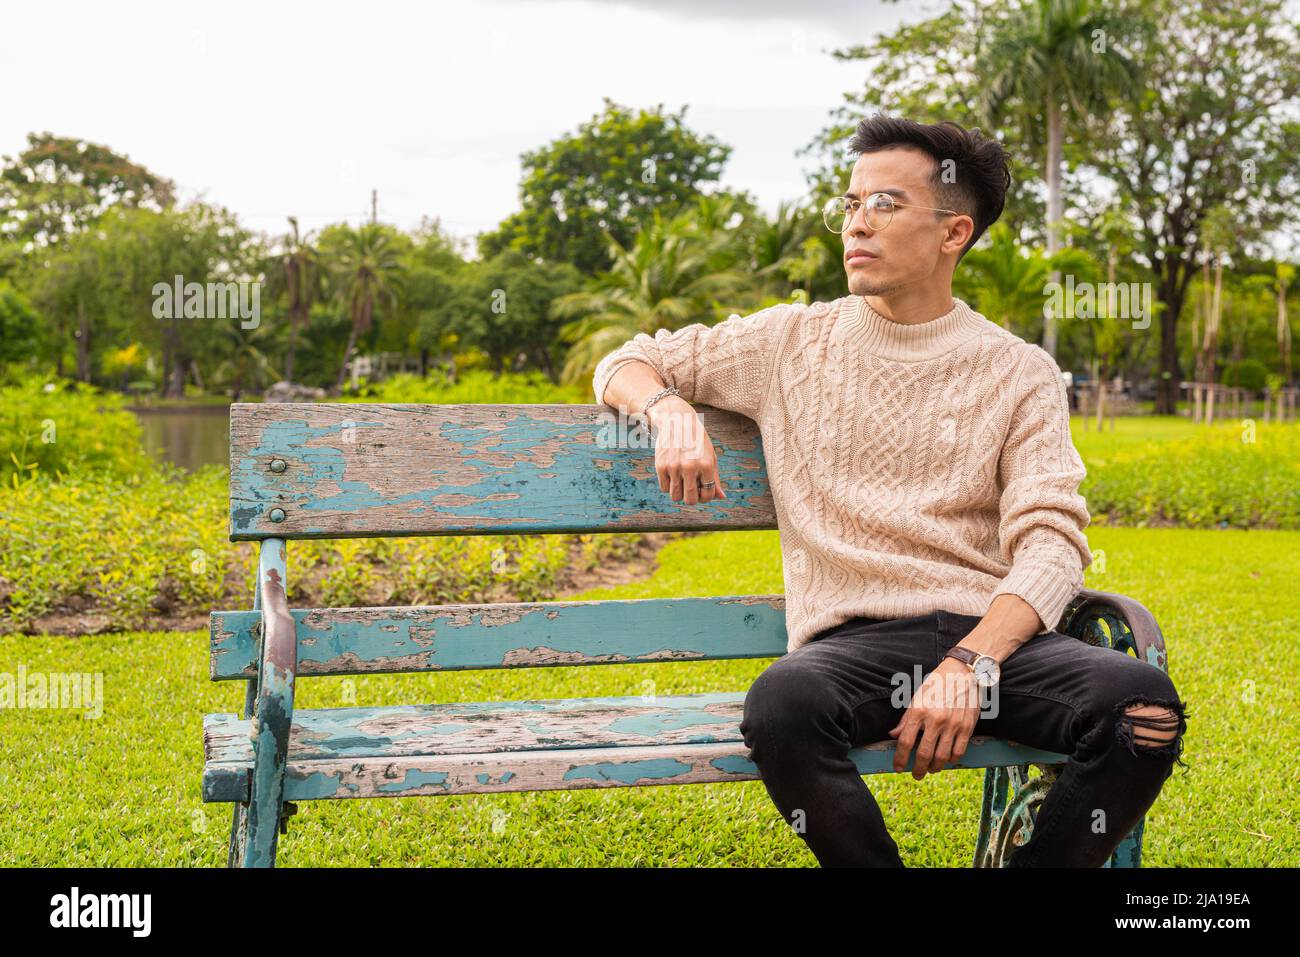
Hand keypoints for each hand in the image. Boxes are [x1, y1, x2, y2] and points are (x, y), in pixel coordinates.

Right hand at [646, 396, 728, 505]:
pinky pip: (664, 488)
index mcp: (706, 465)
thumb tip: (721, 497)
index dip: (706, 496)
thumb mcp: (710, 456)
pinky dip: (668, 485)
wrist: (677, 421)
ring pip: (675, 496)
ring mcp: (674, 467)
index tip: (702, 491)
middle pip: (690, 500)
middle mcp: (690, 467)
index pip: (707, 495)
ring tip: (681, 481)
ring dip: (679, 493)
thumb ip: (715, 478)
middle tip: (691, 490)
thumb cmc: (697, 440)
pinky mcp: (661, 466)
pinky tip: (672, 475)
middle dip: (692, 499)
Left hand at [888, 658, 981, 779]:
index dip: (900, 758)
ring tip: (931, 769)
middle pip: (924, 754)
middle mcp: (935, 719)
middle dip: (918, 769)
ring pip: (942, 757)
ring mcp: (953, 724)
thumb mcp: (916, 696)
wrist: (963, 672)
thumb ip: (905, 718)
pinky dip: (952, 761)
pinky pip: (959, 752)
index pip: (905, 742)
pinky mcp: (967, 727)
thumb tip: (893, 735)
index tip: (898, 767)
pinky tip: (947, 761)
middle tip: (916, 774)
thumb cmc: (937, 683)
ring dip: (935, 768)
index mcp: (919, 710)